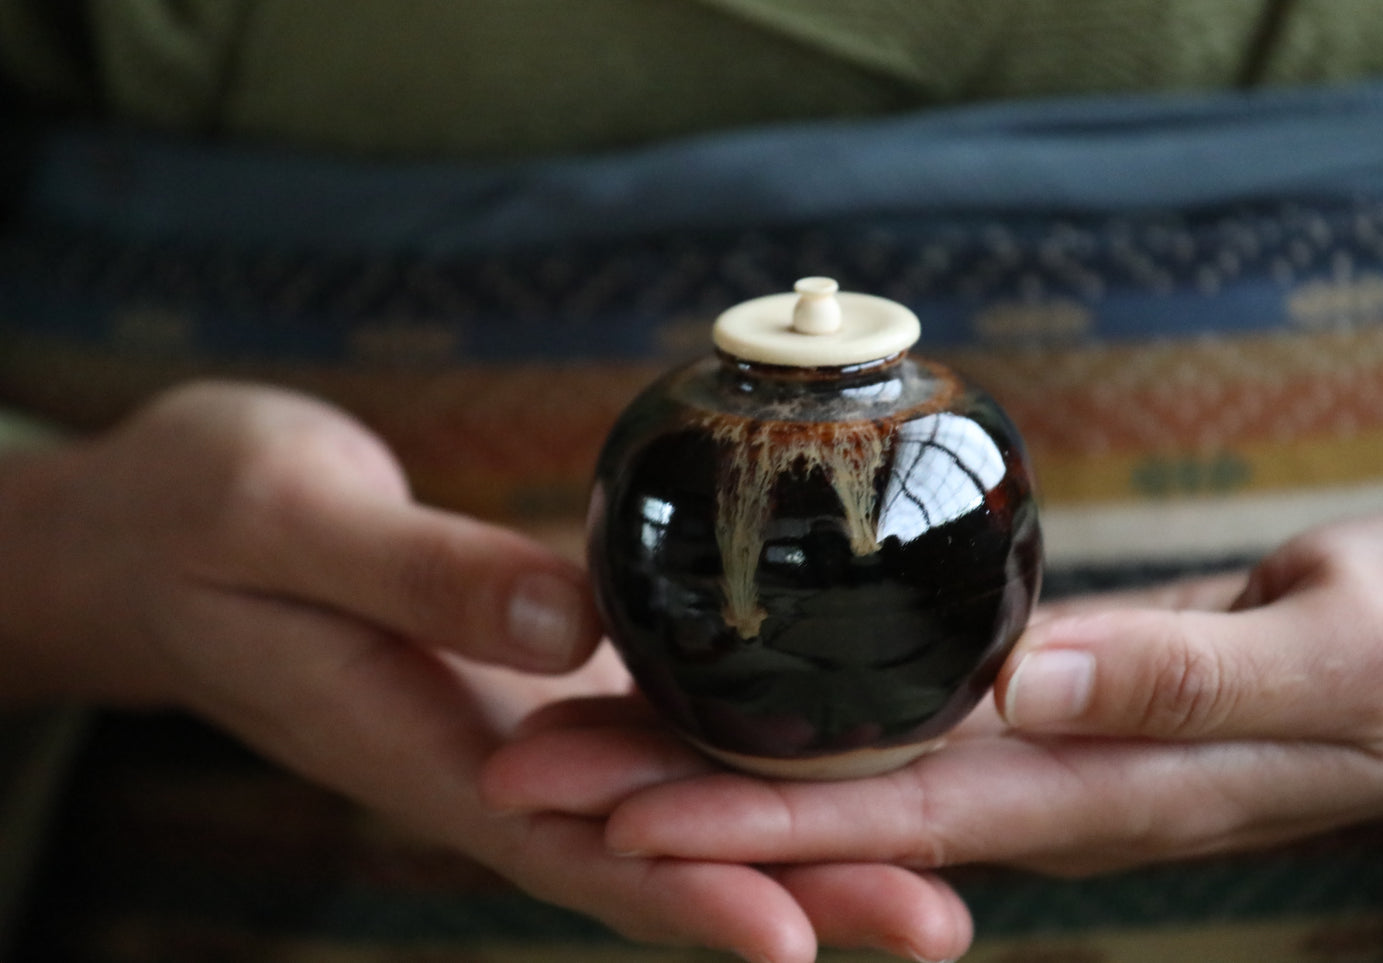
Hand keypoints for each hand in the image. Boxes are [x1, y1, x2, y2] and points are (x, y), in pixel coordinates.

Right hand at [0, 381, 969, 962]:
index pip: (568, 849)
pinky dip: (738, 745)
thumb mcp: (287, 523)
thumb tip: (572, 632)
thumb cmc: (200, 519)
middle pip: (653, 850)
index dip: (683, 901)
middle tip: (940, 920)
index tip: (798, 943)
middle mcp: (485, 758)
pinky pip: (649, 723)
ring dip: (791, 831)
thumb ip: (423, 578)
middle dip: (791, 890)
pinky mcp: (535, 672)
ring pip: (670, 796)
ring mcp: (516, 724)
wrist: (161, 530)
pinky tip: (829, 743)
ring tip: (932, 855)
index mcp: (413, 747)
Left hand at [483, 512, 1382, 893]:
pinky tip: (735, 698)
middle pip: (834, 807)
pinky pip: (902, 730)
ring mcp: (1041, 760)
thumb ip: (1190, 676)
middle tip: (532, 771)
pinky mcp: (1046, 714)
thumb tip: (1026, 682)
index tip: (614, 816)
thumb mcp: (1339, 653)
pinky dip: (804, 725)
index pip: (892, 818)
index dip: (747, 823)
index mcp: (1100, 789)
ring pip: (851, 775)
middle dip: (680, 801)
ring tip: (583, 738)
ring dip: (715, 764)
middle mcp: (1047, 791)